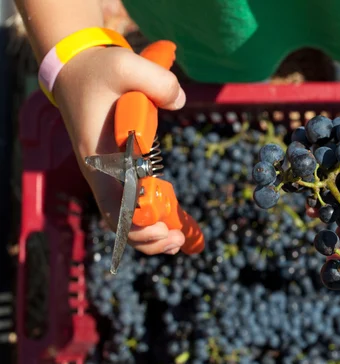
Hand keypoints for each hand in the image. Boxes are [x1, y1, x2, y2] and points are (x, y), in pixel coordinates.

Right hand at [53, 46, 187, 254]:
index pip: (113, 202)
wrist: (76, 72)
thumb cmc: (98, 71)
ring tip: (178, 239)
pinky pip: (129, 207)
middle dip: (147, 238)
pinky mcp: (115, 173)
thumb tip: (180, 102)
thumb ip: (157, 80)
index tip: (161, 223)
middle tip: (176, 239)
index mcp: (99, 156)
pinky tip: (173, 225)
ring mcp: (106, 175)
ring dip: (149, 236)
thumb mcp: (125, 64)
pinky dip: (149, 221)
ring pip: (123, 220)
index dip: (136, 220)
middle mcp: (100, 172)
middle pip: (118, 222)